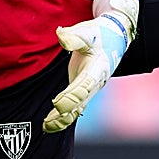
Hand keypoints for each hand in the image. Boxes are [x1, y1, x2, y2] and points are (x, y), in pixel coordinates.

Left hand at [44, 13, 129, 132]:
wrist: (113, 37)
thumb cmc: (99, 34)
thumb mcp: (88, 32)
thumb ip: (75, 36)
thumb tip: (61, 35)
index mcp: (98, 68)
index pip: (85, 86)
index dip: (72, 97)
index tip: (57, 104)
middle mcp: (95, 82)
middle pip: (81, 102)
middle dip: (65, 113)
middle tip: (48, 122)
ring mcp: (89, 88)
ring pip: (77, 108)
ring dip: (62, 119)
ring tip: (46, 127)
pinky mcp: (82, 89)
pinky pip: (74, 106)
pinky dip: (63, 117)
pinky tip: (50, 125)